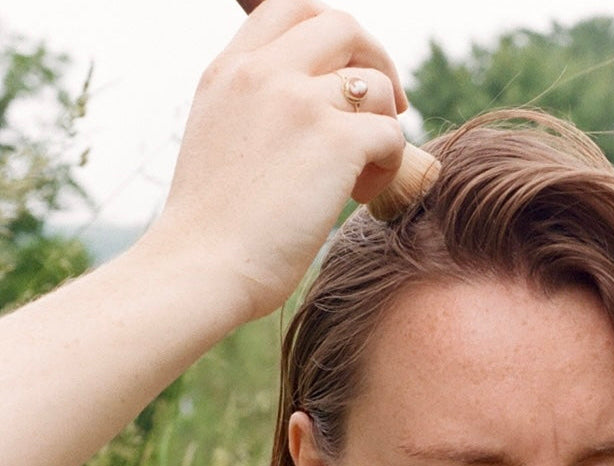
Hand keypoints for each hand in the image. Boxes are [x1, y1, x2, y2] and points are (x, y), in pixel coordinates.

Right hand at [149, 0, 406, 320]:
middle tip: (385, 112)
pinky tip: (363, 196)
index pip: (292, 9)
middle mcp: (262, 73)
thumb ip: (255, 110)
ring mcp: (298, 102)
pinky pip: (392, 133)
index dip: (336, 37)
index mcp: (229, 70)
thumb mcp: (218, 142)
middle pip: (344, 27)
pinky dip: (392, 164)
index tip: (348, 76)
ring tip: (363, 175)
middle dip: (377, 64)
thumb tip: (307, 114)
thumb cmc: (211, 231)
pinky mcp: (335, 142)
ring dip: (385, 127)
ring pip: (376, 85)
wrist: (198, 268)